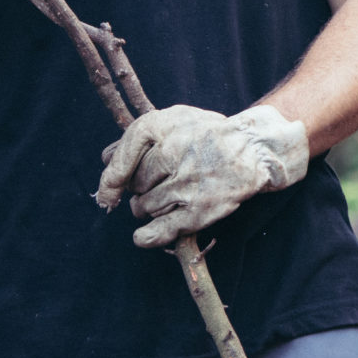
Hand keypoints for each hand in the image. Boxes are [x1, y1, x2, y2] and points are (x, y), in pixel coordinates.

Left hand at [95, 104, 310, 247]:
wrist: (253, 149)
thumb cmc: (208, 135)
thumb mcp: (175, 121)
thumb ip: (139, 138)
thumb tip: (104, 158)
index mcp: (164, 127)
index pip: (123, 157)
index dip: (110, 178)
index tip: (107, 192)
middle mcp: (173, 153)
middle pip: (134, 183)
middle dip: (138, 188)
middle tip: (158, 184)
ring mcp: (186, 184)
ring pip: (144, 206)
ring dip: (147, 207)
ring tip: (167, 198)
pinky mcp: (199, 210)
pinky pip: (161, 230)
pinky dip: (147, 236)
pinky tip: (141, 237)